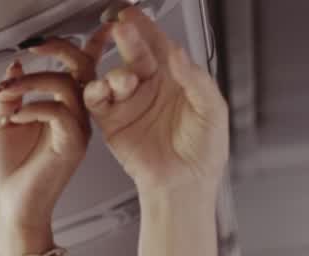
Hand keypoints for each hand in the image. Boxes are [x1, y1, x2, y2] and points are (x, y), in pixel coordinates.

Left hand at [0, 33, 110, 250]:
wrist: (11, 206)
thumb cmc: (11, 174)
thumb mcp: (4, 121)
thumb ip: (12, 93)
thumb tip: (16, 65)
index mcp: (63, 110)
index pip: (79, 70)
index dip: (78, 46)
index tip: (53, 37)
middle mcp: (76, 118)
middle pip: (83, 68)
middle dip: (58, 50)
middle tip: (33, 49)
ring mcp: (77, 132)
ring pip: (67, 86)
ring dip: (32, 82)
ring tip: (7, 93)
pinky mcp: (72, 146)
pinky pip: (58, 112)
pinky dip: (32, 108)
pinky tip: (15, 118)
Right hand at [83, 7, 228, 196]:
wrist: (185, 186)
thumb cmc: (204, 152)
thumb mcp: (212, 111)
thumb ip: (196, 80)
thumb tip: (179, 53)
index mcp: (176, 78)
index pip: (160, 44)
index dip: (147, 27)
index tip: (134, 14)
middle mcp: (150, 86)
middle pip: (134, 53)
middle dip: (127, 38)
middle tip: (121, 28)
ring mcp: (130, 102)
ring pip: (114, 75)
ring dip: (116, 73)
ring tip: (125, 80)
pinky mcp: (112, 122)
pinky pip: (97, 101)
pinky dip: (96, 92)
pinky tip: (102, 91)